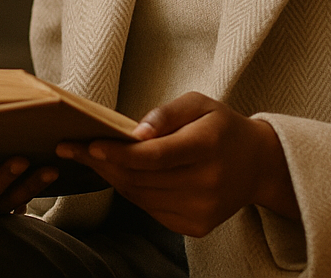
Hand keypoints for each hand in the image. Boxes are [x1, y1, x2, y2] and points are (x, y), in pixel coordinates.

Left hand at [56, 92, 298, 236]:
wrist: (257, 165)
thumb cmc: (221, 127)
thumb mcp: (199, 104)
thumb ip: (166, 113)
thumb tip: (135, 132)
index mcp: (208, 146)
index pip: (155, 156)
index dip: (119, 153)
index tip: (90, 145)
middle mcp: (207, 184)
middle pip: (142, 178)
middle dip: (104, 164)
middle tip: (73, 148)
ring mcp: (202, 210)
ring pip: (141, 197)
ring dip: (113, 178)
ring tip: (92, 159)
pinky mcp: (197, 227)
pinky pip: (151, 210)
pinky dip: (132, 192)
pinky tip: (121, 175)